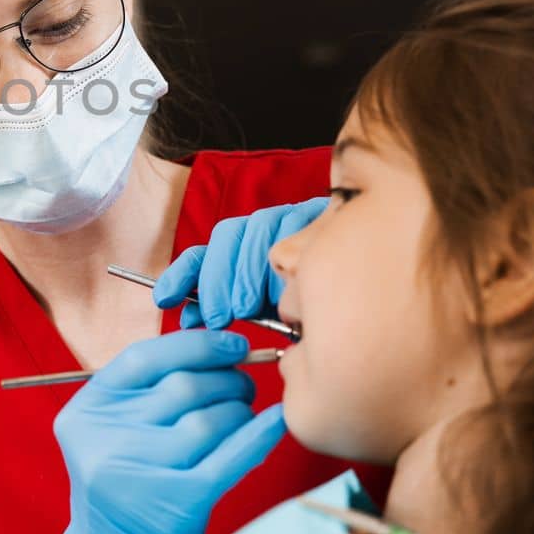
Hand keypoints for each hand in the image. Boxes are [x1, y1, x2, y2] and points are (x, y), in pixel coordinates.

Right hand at [27, 330, 287, 533]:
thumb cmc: (124, 487)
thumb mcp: (112, 432)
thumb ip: (146, 392)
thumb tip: (217, 347)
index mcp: (85, 411)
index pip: (143, 358)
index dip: (194, 345)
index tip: (231, 343)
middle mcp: (104, 437)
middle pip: (181, 386)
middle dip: (225, 379)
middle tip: (244, 383)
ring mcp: (137, 470)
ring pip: (207, 419)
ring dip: (238, 410)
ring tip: (245, 413)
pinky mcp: (174, 501)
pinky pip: (229, 456)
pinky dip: (258, 435)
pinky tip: (275, 424)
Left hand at [152, 197, 327, 329]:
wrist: (369, 279)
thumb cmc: (310, 305)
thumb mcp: (262, 310)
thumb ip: (226, 308)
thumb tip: (189, 318)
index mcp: (246, 246)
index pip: (204, 251)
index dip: (182, 274)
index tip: (164, 300)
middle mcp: (268, 224)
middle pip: (229, 234)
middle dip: (216, 278)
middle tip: (218, 315)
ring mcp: (297, 215)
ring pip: (260, 227)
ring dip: (248, 273)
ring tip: (250, 307)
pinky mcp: (327, 214)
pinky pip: (298, 231)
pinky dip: (289, 262)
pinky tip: (291, 290)